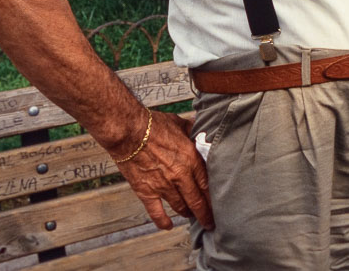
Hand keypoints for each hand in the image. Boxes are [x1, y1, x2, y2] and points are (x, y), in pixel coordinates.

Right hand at [112, 111, 213, 230]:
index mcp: (191, 159)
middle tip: (210, 222)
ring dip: (187, 213)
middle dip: (205, 214)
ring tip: (191, 216)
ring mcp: (163, 186)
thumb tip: (203, 130)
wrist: (129, 131)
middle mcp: (180, 176)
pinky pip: (156, 212)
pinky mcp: (146, 191)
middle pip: (197, 201)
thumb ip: (193, 131)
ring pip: (180, 207)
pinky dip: (162, 221)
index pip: (208, 184)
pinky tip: (168, 226)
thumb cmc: (154, 125)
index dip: (214, 197)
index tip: (219, 204)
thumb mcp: (180, 124)